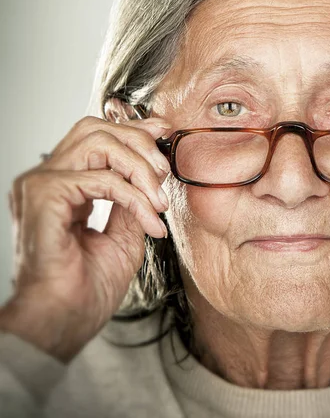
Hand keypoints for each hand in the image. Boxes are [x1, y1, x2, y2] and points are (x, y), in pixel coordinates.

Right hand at [1, 116, 172, 362]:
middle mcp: (47, 178)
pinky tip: (150, 221)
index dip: (133, 129)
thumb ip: (133, 198)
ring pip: (100, 143)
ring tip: (159, 200)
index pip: (96, 137)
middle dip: (140, 142)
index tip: (164, 133)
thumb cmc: (89, 287)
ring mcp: (41, 183)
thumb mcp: (124, 233)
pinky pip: (103, 179)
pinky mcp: (45, 195)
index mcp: (62, 185)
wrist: (65, 322)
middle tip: (165, 171)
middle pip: (96, 129)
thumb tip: (153, 172)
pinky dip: (135, 197)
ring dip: (141, 168)